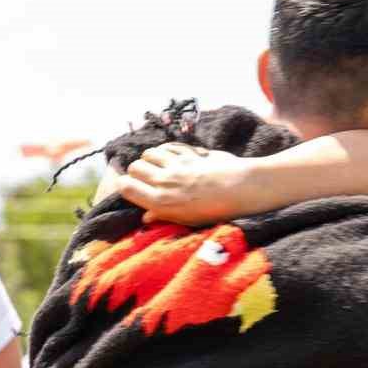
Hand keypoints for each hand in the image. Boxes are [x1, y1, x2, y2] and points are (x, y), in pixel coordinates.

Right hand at [116, 143, 254, 225]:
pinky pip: (168, 146)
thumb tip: (145, 217)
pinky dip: (167, 150)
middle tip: (147, 177)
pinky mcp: (189, 153)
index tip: (131, 188)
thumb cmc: (216, 210)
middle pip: (135, 167)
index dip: (125, 186)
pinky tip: (173, 156)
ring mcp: (177, 165)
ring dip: (152, 158)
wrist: (242, 189)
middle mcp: (165, 182)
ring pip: (150, 153)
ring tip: (160, 165)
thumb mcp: (187, 220)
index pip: (126, 187)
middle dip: (138, 171)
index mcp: (161, 202)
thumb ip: (163, 215)